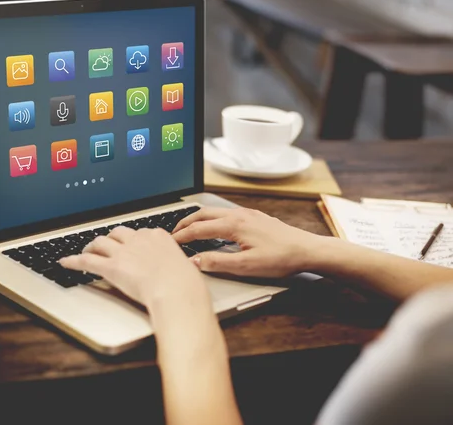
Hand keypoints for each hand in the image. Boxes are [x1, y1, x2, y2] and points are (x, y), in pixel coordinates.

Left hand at [60, 227, 208, 309]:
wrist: (176, 291)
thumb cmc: (185, 284)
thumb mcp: (185, 267)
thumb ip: (175, 265)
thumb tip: (177, 271)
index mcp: (158, 236)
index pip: (140, 232)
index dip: (131, 239)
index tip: (129, 244)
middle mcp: (139, 240)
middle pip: (117, 233)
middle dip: (110, 238)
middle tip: (106, 245)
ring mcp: (124, 252)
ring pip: (100, 242)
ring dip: (91, 246)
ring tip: (86, 250)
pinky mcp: (111, 267)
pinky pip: (87, 261)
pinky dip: (73, 261)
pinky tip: (65, 262)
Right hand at [173, 207, 325, 277]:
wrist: (307, 250)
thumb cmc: (280, 258)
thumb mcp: (246, 266)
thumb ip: (217, 262)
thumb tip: (194, 261)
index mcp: (234, 225)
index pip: (199, 229)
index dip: (182, 236)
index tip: (170, 242)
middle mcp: (239, 215)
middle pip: (203, 214)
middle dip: (185, 222)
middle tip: (173, 232)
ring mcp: (248, 214)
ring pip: (215, 211)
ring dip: (198, 218)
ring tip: (189, 228)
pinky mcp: (255, 217)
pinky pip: (226, 213)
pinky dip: (212, 218)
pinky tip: (215, 227)